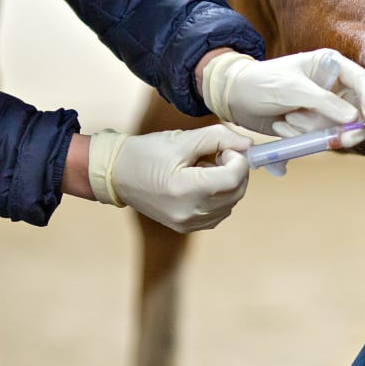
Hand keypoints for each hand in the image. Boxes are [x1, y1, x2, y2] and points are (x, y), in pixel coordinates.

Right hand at [87, 125, 252, 232]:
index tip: (227, 147)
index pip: (234, 178)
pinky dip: (219, 197)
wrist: (116, 174)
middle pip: (236, 192)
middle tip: (219, 154)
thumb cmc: (146, 152)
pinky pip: (218, 213)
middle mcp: (188, 212)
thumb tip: (248, 145)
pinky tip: (202, 183)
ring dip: (228, 184)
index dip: (239, 159)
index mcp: (185, 188)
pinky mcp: (186, 227)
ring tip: (206, 168)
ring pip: (230, 204)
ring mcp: (187, 223)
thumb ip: (219, 138)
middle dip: (236, 170)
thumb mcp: (183, 139)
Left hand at [200, 48, 364, 136]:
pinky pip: (320, 138)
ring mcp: (322, 106)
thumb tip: (354, 118)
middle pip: (356, 110)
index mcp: (330, 64)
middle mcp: (331, 85)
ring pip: (337, 128)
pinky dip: (302, 137)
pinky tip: (283, 125)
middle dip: (343, 127)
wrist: (234, 98)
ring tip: (288, 118)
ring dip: (312, 130)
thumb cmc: (261, 83)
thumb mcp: (291, 89)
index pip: (362, 81)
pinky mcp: (312, 124)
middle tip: (337, 139)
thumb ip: (324, 102)